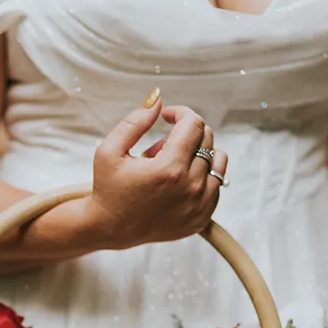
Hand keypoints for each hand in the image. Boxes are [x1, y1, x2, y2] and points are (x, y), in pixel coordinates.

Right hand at [87, 90, 227, 249]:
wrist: (111, 229)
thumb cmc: (108, 189)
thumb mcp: (110, 151)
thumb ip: (135, 121)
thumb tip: (159, 99)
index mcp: (169, 169)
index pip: (194, 124)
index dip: (180, 113)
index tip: (167, 118)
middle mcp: (190, 188)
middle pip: (206, 139)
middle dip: (184, 135)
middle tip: (159, 149)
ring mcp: (199, 205)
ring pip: (218, 160)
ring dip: (197, 154)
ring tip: (171, 165)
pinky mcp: (201, 218)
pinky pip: (217, 185)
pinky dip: (203, 176)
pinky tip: (179, 182)